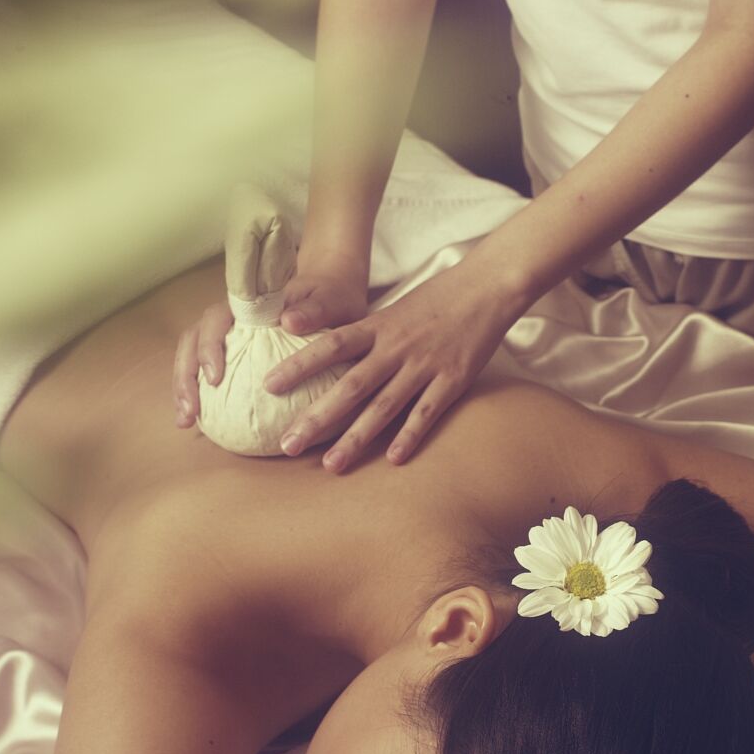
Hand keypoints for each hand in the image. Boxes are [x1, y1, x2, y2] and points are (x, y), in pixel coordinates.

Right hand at [172, 257, 369, 430]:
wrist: (333, 300)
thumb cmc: (331, 300)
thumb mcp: (331, 301)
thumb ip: (314, 310)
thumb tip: (289, 321)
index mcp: (249, 303)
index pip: (216, 318)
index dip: (209, 346)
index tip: (214, 378)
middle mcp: (231, 317)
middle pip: (193, 340)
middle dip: (185, 375)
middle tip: (190, 411)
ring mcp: (228, 335)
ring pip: (192, 356)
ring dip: (183, 388)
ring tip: (185, 421)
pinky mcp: (233, 354)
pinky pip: (207, 373)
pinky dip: (200, 396)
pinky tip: (200, 424)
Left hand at [265, 261, 518, 471]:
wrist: (486, 287)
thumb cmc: (435, 299)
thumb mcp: (392, 310)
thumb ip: (362, 333)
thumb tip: (320, 345)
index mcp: (378, 327)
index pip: (330, 346)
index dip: (298, 365)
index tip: (268, 386)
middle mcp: (395, 347)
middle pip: (349, 387)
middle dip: (317, 418)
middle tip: (288, 445)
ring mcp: (424, 365)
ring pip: (383, 407)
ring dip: (355, 438)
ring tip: (331, 466)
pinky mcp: (452, 380)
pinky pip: (426, 412)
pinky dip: (409, 435)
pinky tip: (392, 458)